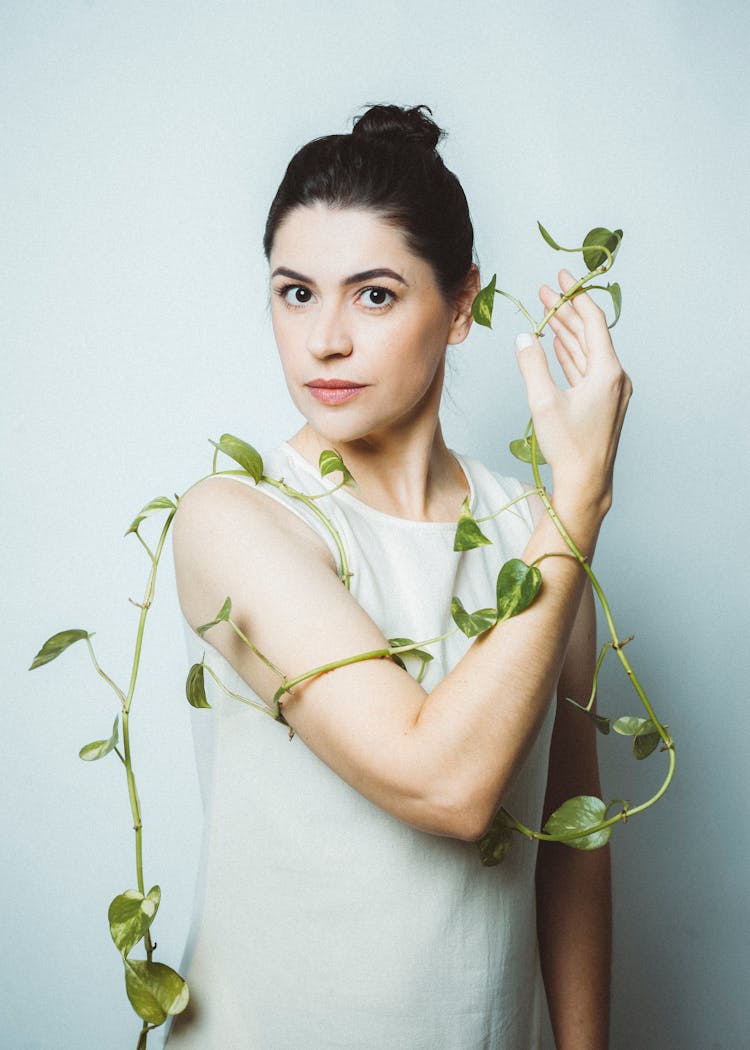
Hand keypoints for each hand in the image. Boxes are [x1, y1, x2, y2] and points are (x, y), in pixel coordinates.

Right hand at [515, 269, 631, 516]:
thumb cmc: (568, 447)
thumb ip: (532, 364)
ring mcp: (611, 391)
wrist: (587, 482)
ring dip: (567, 330)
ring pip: (587, 351)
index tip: (561, 278)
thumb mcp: (543, 402)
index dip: (575, 296)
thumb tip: (524, 336)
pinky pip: (587, 368)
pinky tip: (560, 342)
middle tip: (547, 290)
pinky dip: (572, 353)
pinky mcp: (603, 403)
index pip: (593, 322)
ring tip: (548, 311)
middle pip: (590, 333)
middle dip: (567, 310)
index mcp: (608, 372)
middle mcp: (615, 377)